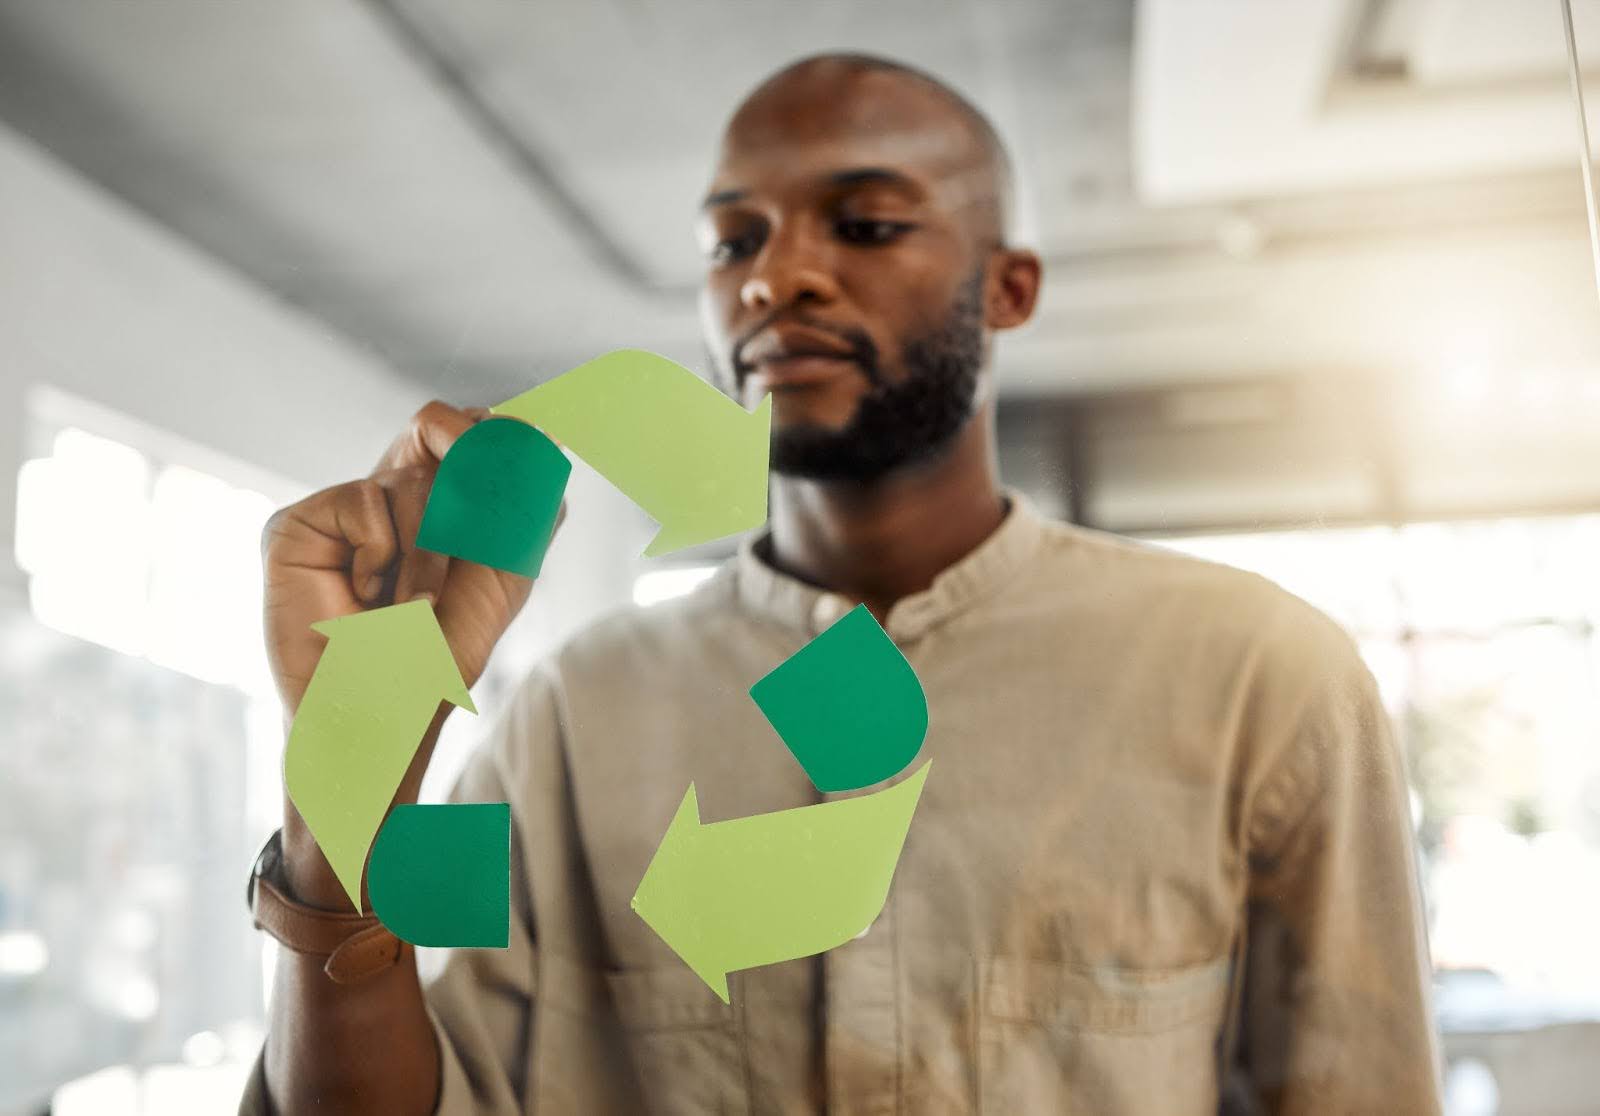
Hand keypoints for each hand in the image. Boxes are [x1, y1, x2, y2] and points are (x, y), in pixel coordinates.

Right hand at [262, 401, 558, 716]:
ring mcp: (342, 508)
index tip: (517, 470)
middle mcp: (387, 495)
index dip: (495, 438)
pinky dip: (380, 556)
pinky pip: (364, 499)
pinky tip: (361, 596)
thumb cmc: (439, 652)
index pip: (469, 429)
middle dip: (470, 500)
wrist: (385, 709)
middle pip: (441, 431)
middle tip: (463, 560)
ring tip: (411, 606)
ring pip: (413, 480)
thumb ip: (522, 502)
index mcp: (433, 502)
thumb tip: (536, 433)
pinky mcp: (298, 522)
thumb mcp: (502, 570)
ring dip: (429, 555)